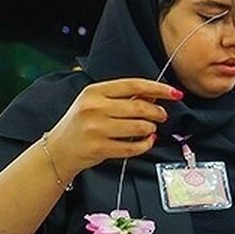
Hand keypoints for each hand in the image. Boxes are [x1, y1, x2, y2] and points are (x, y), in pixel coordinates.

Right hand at [48, 79, 180, 177]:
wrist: (59, 149)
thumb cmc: (82, 123)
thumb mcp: (96, 103)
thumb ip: (123, 97)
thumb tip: (155, 95)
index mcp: (94, 91)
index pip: (134, 85)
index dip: (158, 88)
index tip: (174, 93)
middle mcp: (93, 108)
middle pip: (140, 107)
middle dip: (158, 112)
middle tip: (162, 115)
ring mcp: (96, 128)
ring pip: (140, 127)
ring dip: (151, 128)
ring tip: (149, 128)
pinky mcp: (100, 148)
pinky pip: (134, 147)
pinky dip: (146, 144)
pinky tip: (146, 141)